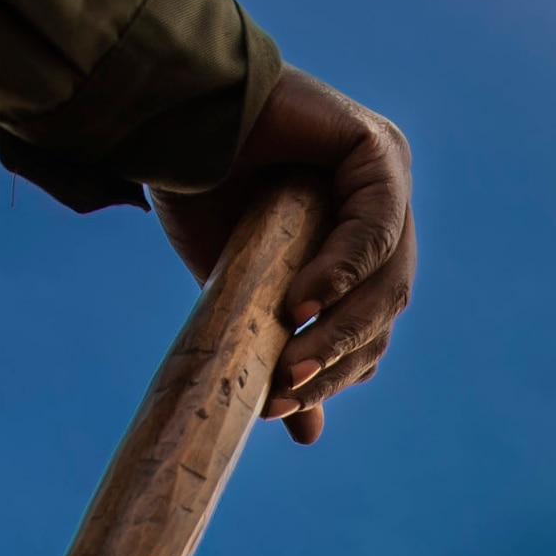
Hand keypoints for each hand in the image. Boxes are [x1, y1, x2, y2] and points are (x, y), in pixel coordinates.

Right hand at [154, 68, 413, 443]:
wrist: (167, 123)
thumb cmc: (202, 196)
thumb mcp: (248, 293)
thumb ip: (285, 350)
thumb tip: (308, 433)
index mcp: (362, 247)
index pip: (370, 328)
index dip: (336, 375)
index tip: (281, 407)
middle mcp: (386, 212)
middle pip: (384, 311)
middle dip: (336, 362)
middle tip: (285, 395)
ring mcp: (389, 178)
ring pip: (387, 280)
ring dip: (339, 331)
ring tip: (292, 366)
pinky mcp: (378, 150)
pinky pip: (374, 228)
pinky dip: (341, 273)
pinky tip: (303, 305)